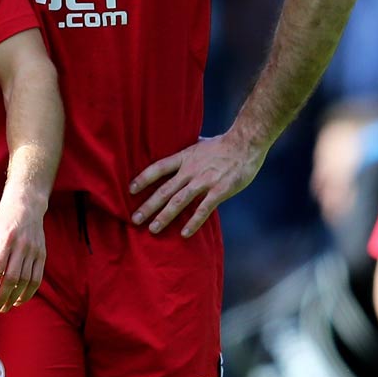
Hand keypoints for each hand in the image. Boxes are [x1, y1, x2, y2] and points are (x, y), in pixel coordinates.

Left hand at [0, 188, 46, 313]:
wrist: (26, 207)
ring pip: (25, 281)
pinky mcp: (42, 255)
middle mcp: (21, 246)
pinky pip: (36, 279)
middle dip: (0, 296)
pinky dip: (28, 293)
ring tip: (3, 308)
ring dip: (13, 298)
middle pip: (12, 278)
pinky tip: (17, 301)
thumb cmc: (1, 222)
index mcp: (5, 239)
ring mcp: (34, 251)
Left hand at [130, 130, 266, 236]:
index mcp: (185, 157)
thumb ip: (187, 151)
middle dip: (148, 206)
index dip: (143, 179)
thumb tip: (177, 150)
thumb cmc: (224, 143)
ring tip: (153, 229)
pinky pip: (203, 209)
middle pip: (164, 190)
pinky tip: (184, 234)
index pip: (158, 168)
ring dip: (164, 216)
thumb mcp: (199, 143)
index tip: (130, 190)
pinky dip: (193, 222)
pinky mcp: (219, 191)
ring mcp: (204, 181)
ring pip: (179, 201)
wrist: (247, 142)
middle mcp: (191, 170)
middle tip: (134, 219)